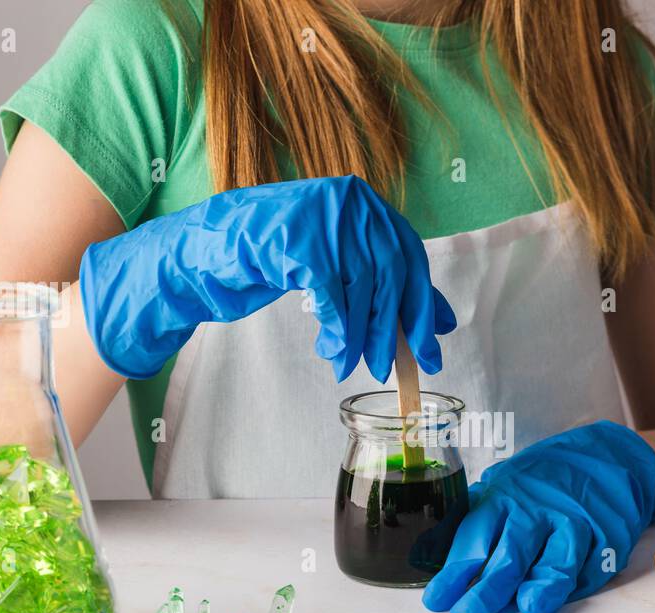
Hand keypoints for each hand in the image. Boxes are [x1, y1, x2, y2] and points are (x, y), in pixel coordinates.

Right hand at [78, 175, 455, 380]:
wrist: (211, 249)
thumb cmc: (280, 259)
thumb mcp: (343, 270)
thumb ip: (389, 285)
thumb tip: (443, 320)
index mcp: (366, 204)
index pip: (410, 258)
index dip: (424, 308)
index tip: (432, 350)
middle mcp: (350, 201)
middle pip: (392, 274)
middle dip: (394, 330)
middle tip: (392, 369)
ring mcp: (322, 216)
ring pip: (363, 287)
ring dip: (360, 337)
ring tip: (350, 364)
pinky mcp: (295, 239)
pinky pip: (330, 294)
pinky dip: (336, 329)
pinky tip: (331, 350)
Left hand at [422, 421, 654, 612]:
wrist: (607, 456)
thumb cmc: (543, 479)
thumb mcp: (503, 485)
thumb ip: (475, 517)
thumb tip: (429, 554)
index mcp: (504, 497)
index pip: (473, 538)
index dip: (454, 572)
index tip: (437, 600)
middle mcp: (538, 510)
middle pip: (511, 552)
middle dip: (488, 587)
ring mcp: (576, 522)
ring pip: (559, 557)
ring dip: (545, 584)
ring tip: (529, 607)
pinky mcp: (609, 536)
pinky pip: (593, 565)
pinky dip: (579, 584)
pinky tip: (563, 598)